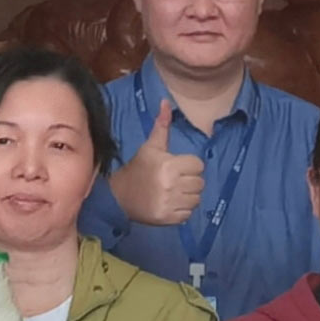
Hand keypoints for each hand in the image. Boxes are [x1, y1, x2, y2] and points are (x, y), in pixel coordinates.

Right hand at [108, 101, 209, 228]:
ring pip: (196, 199)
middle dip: (190, 181)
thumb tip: (166, 101)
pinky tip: (171, 203)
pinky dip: (183, 210)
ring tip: (174, 192)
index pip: (198, 165)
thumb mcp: (150, 146)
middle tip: (176, 180)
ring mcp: (170, 203)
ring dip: (188, 196)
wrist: (120, 196)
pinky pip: (188, 214)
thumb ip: (162, 125)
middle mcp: (171, 184)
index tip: (178, 167)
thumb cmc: (138, 168)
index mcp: (169, 165)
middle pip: (200, 183)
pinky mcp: (168, 219)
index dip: (190, 165)